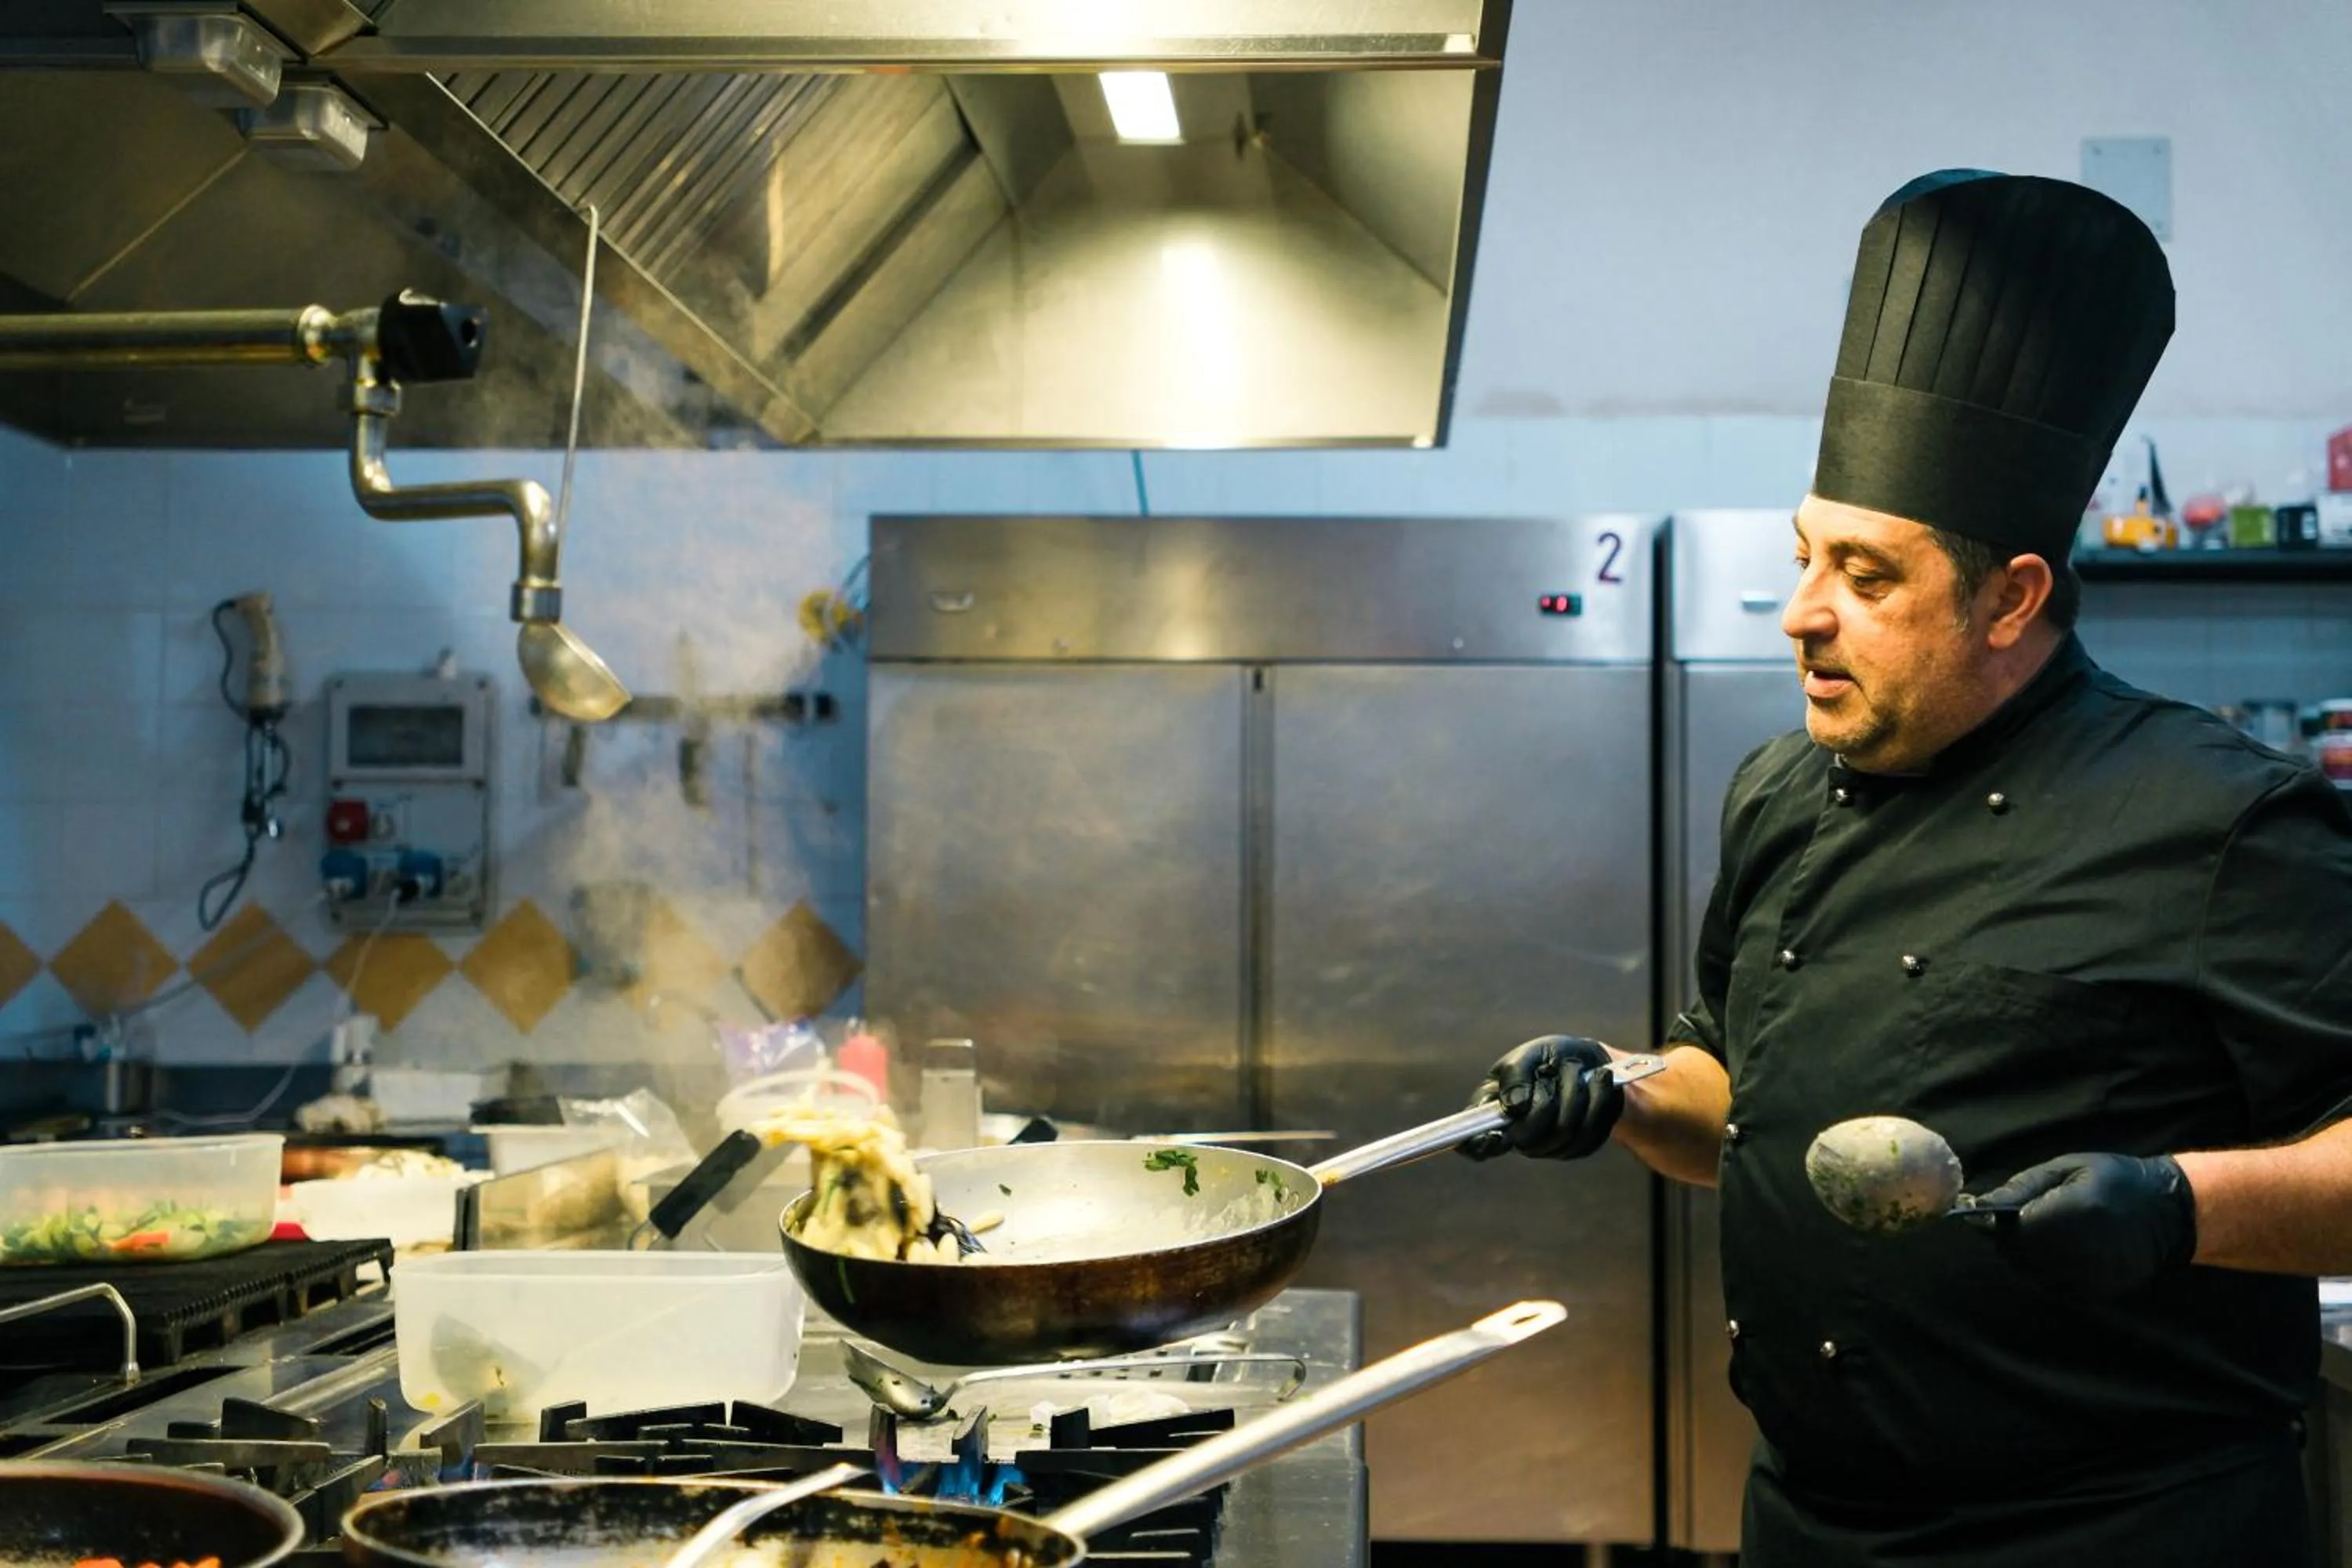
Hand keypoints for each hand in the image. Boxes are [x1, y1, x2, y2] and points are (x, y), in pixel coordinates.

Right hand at [1458, 1036, 1624, 1161]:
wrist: (1587, 1063)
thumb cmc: (1548, 1057)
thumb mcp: (1527, 1055)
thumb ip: (1515, 1076)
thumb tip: (1514, 1107)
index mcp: (1492, 1111)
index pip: (1474, 1143)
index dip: (1481, 1144)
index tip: (1496, 1135)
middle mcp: (1516, 1136)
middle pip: (1527, 1140)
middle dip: (1547, 1100)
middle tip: (1553, 1072)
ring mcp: (1546, 1146)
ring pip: (1563, 1134)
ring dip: (1575, 1094)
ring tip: (1577, 1071)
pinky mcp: (1576, 1148)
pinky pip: (1590, 1135)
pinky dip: (1598, 1102)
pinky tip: (1597, 1083)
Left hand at [1966, 1152, 2197, 1295]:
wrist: (2168, 1212)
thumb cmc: (2112, 1180)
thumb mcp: (2067, 1168)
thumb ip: (2022, 1187)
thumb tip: (1978, 1205)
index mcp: (2077, 1210)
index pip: (2015, 1229)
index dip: (1994, 1223)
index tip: (1990, 1213)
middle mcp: (2085, 1247)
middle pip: (2019, 1255)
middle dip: (2006, 1240)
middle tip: (2014, 1223)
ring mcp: (2094, 1274)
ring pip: (2032, 1273)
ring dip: (2022, 1256)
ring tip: (2039, 1234)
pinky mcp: (2099, 1290)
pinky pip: (2053, 1285)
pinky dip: (2043, 1270)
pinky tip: (2056, 1251)